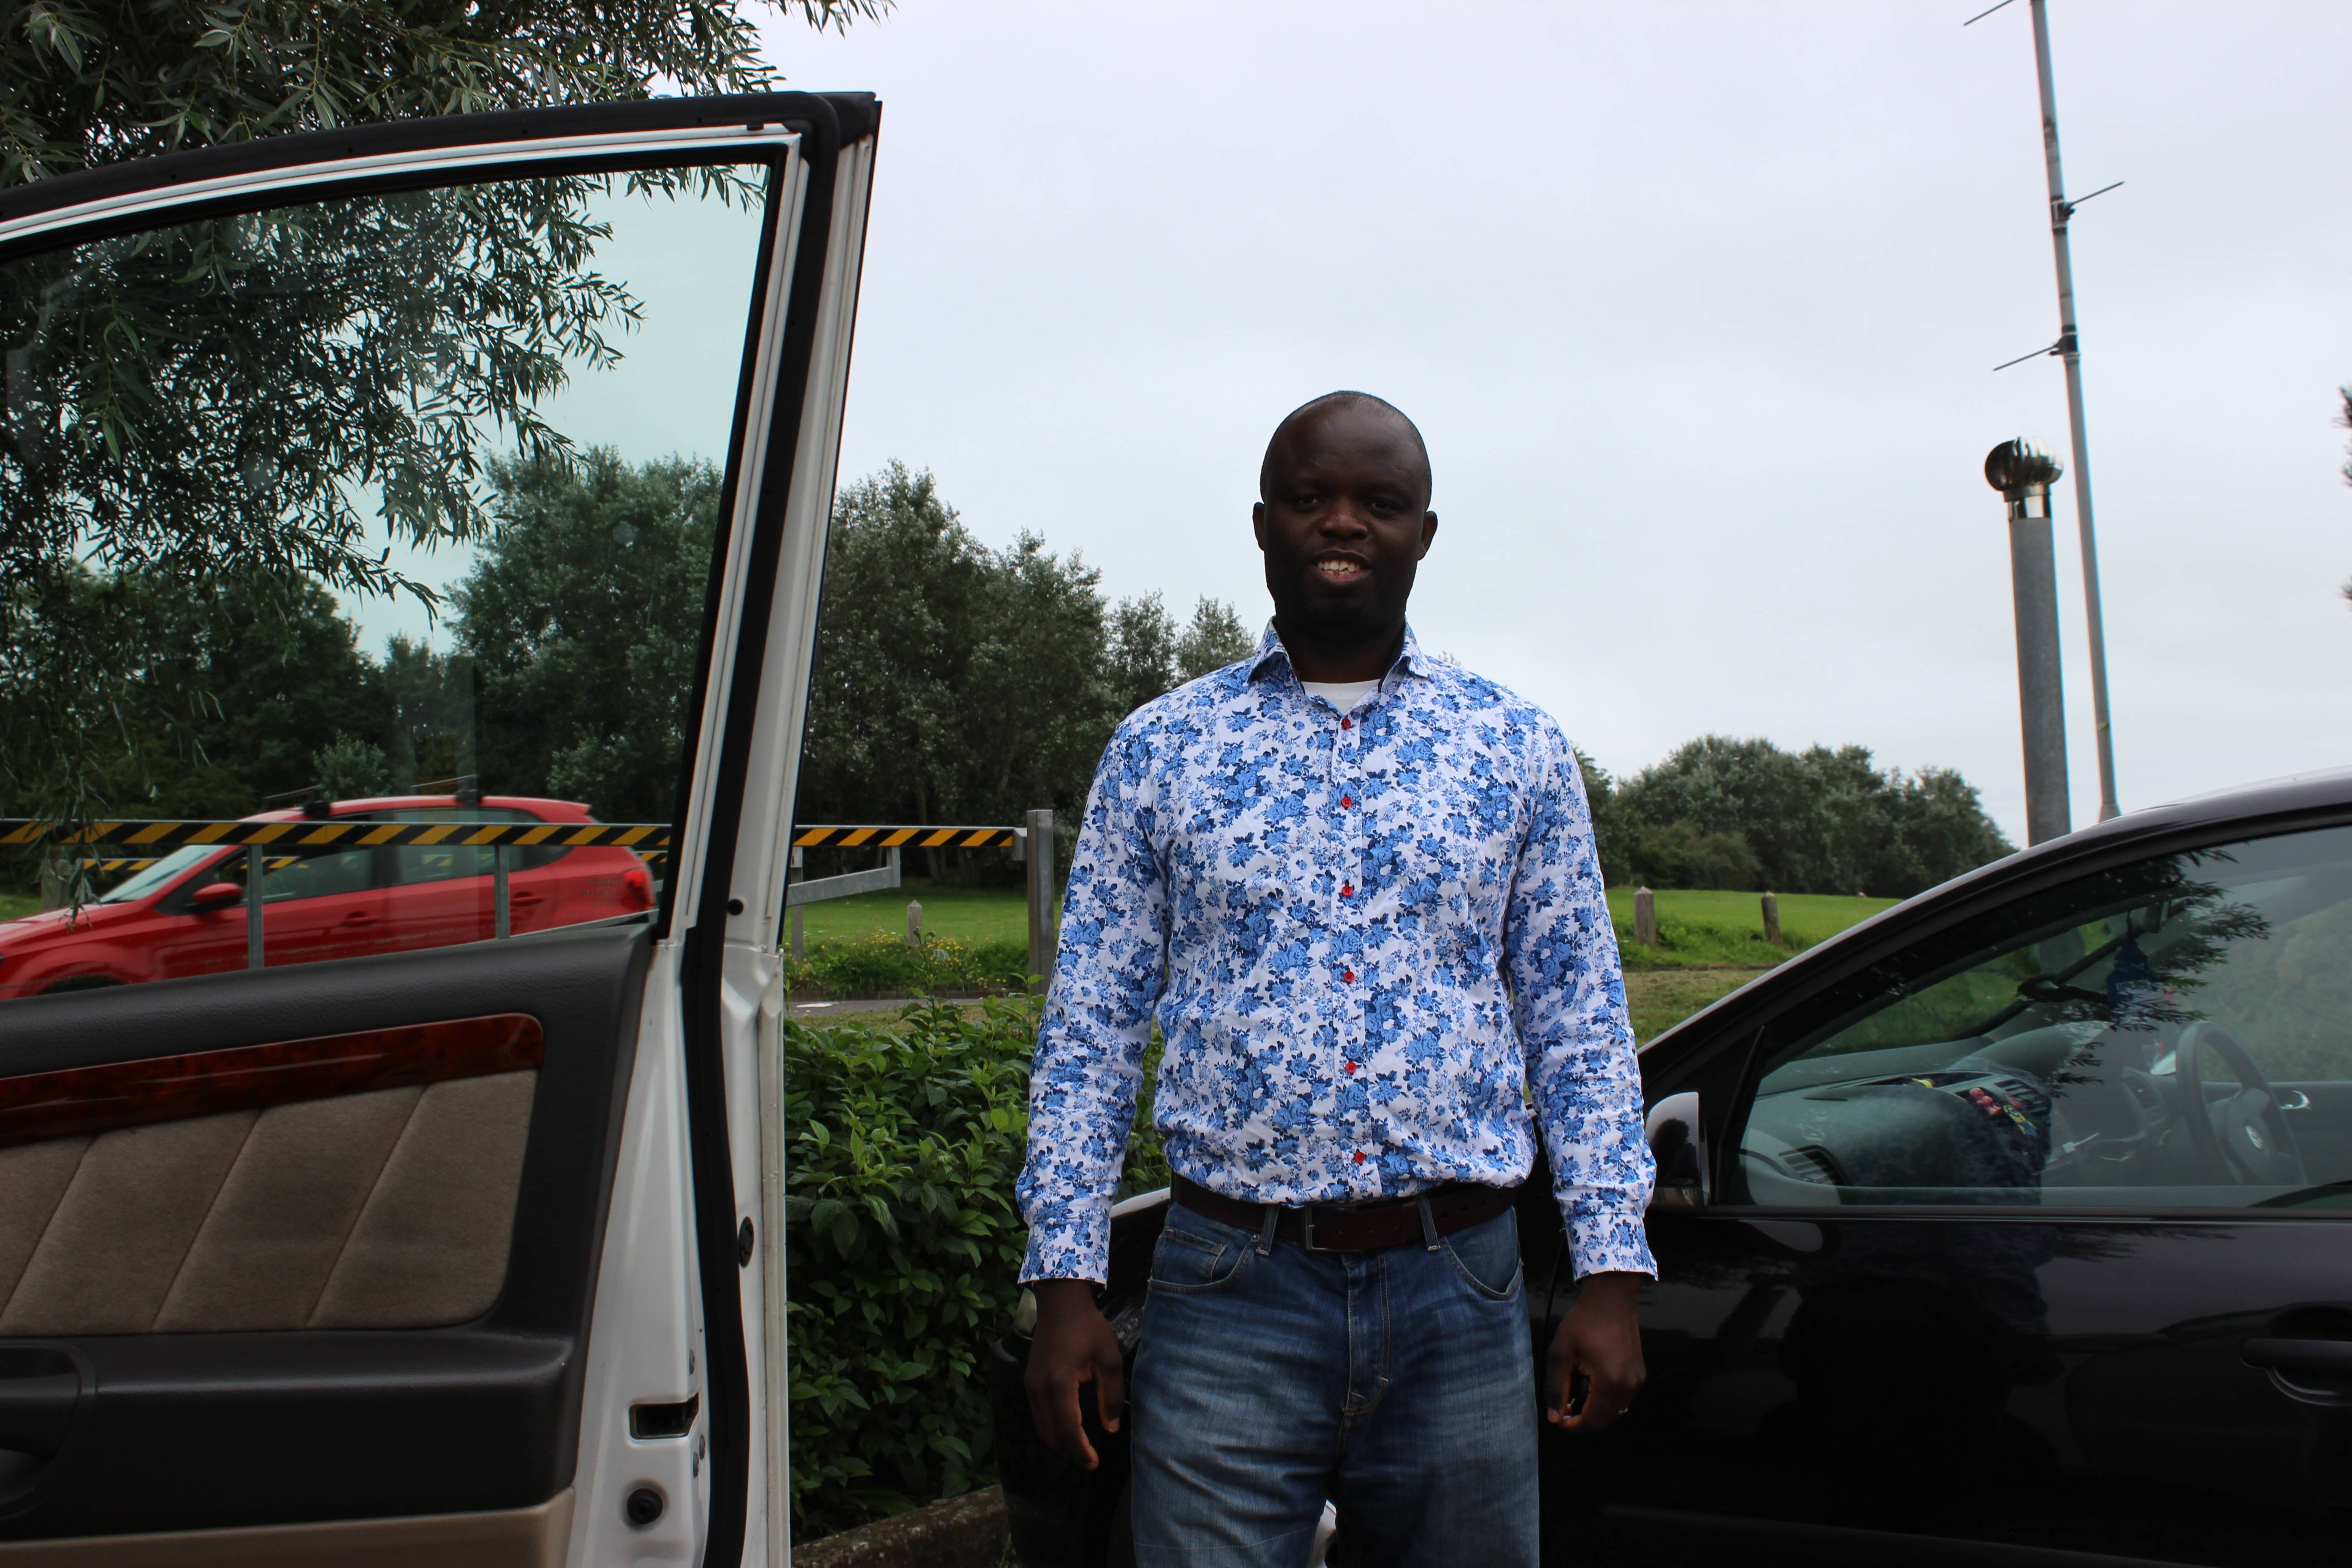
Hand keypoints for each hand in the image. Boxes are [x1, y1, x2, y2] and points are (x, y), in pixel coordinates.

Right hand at [1023, 1279, 1125, 1468]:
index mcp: (1060, 1383)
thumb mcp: (1109, 1358)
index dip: (1081, 1451)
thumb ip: (1111, 1395)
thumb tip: (1111, 1428)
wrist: (1060, 1303)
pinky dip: (1051, 1429)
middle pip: (1051, 1435)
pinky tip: (1068, 1430)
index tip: (1095, 1462)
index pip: (1069, 1429)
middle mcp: (1040, 1388)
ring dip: (1059, 1444)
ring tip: (1080, 1451)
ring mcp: (1031, 1385)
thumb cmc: (1088, 1327)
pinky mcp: (1029, 1382)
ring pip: (1041, 1428)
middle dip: (1070, 1453)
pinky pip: (1038, 1415)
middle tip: (1089, 1462)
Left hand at [1545, 1270, 1644, 1431]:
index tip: (1558, 1420)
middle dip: (1583, 1423)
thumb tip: (1554, 1418)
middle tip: (1563, 1410)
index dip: (1573, 1428)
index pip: (1592, 1423)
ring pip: (1615, 1413)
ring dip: (1595, 1413)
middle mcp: (1628, 1386)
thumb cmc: (1583, 1322)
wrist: (1611, 1299)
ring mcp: (1637, 1381)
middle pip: (1605, 1422)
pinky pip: (1622, 1400)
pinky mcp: (1639, 1374)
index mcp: (1609, 1382)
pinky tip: (1590, 1388)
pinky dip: (1606, 1402)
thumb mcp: (1561, 1353)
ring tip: (1574, 1399)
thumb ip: (1556, 1388)